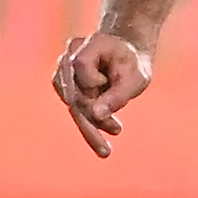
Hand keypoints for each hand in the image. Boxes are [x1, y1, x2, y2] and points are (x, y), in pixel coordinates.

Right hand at [53, 31, 151, 156]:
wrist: (127, 53)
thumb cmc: (133, 62)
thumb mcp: (135, 78)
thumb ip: (116, 95)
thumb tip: (95, 116)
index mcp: (84, 45)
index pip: (80, 65)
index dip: (94, 81)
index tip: (113, 89)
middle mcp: (67, 58)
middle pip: (72, 92)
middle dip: (89, 123)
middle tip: (105, 152)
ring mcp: (62, 74)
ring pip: (73, 104)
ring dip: (92, 123)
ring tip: (117, 130)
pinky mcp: (64, 87)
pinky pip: (75, 107)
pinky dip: (90, 119)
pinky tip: (109, 126)